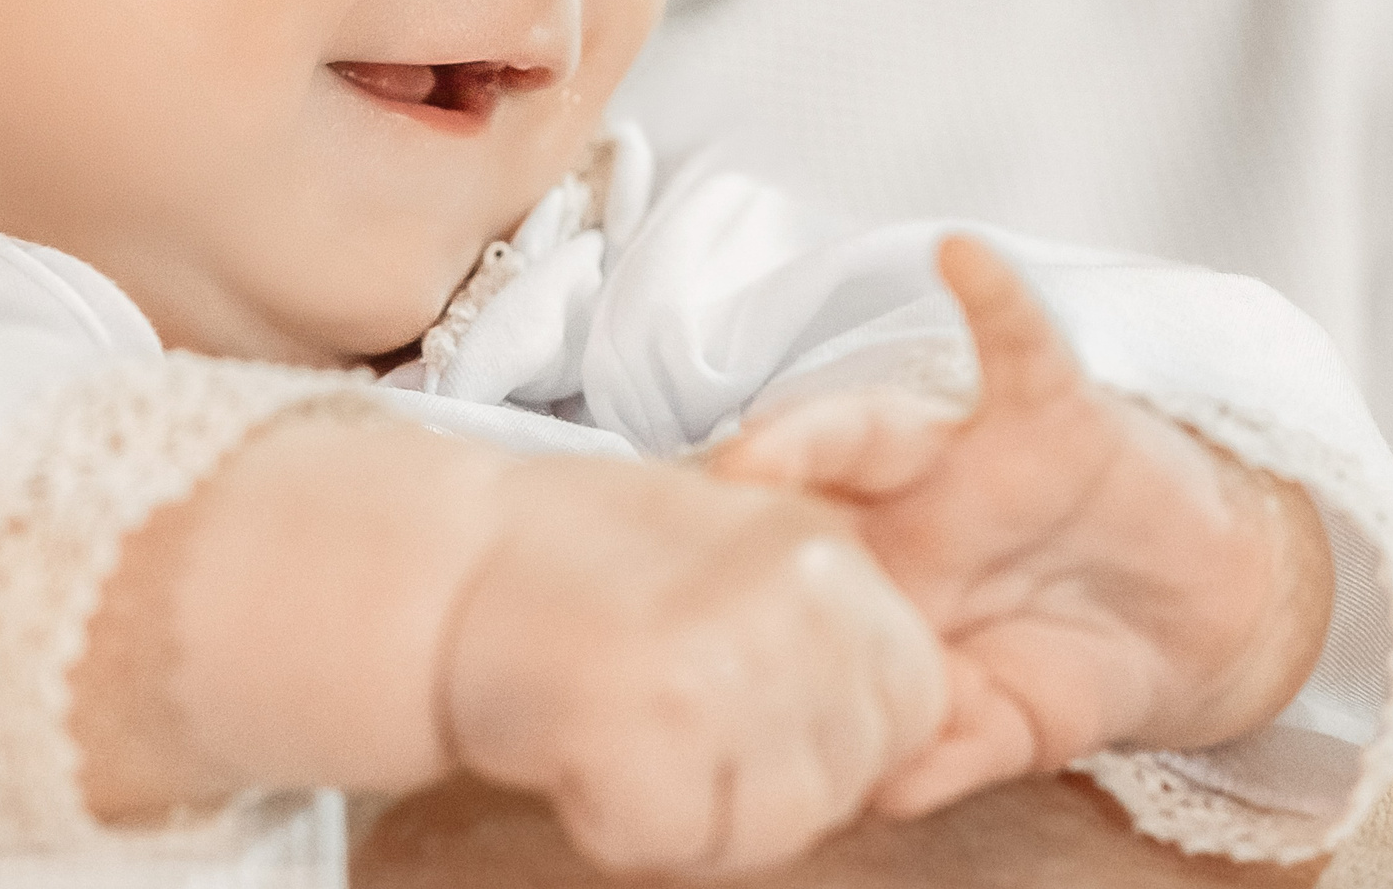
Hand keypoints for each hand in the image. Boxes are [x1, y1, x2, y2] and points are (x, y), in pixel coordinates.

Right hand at [73, 407, 939, 876]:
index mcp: (826, 552)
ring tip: (631, 733)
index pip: (913, 701)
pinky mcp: (642, 727)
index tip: (749, 700)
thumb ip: (837, 622)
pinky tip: (583, 752)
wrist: (449, 565)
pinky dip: (620, 825)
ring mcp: (722, 662)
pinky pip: (675, 843)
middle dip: (768, 782)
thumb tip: (943, 716)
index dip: (836, 731)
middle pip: (846, 777)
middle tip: (673, 719)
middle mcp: (791, 599)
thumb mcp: (744, 548)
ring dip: (700, 814)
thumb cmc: (590, 564)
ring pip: (775, 828)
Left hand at [712, 236, 1333, 818]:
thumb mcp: (1010, 727)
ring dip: (818, 433)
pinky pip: (1021, 345)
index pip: (778, 567)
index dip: (714, 577)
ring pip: (875, 427)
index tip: (642, 608)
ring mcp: (967, 458)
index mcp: (873, 578)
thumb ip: (950, 755)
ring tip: (765, 444)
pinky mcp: (1052, 417)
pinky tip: (963, 257)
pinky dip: (996, 300)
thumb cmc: (1075, 657)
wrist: (1198, 623)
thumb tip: (883, 795)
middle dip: (732, 504)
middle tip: (669, 532)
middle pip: (797, 493)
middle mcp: (898, 509)